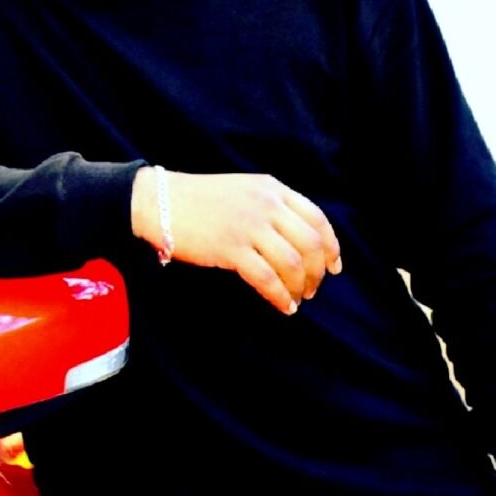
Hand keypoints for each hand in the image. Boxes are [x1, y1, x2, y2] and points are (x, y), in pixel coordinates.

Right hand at [131, 169, 340, 313]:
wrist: (161, 202)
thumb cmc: (201, 200)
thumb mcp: (245, 191)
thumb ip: (272, 207)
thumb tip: (299, 242)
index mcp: (273, 189)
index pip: (317, 218)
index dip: (331, 246)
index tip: (334, 266)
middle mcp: (266, 204)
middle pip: (310, 243)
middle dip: (317, 271)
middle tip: (313, 289)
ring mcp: (249, 226)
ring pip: (292, 262)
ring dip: (300, 286)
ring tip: (297, 299)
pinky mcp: (231, 248)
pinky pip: (267, 278)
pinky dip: (280, 296)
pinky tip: (283, 306)